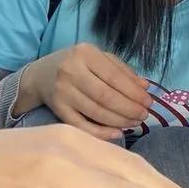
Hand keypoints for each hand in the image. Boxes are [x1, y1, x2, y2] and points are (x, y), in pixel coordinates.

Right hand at [19, 44, 150, 139]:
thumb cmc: (76, 65)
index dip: (134, 92)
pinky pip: (82, 126)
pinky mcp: (58, 110)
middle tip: (143, 115)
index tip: (148, 102)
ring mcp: (63, 92)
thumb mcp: (98, 59)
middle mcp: (71, 71)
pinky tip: (117, 133)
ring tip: (134, 123)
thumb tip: (145, 87)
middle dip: (129, 109)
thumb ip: (122, 70)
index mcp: (85, 53)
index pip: (114, 77)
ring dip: (120, 121)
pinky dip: (101, 132)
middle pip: (106, 96)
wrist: (40, 75)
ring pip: (96, 112)